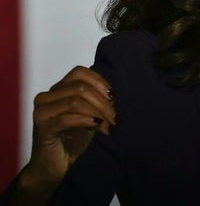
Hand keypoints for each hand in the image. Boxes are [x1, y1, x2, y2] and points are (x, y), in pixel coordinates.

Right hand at [15, 66, 116, 201]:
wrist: (54, 167)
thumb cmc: (71, 140)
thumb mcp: (90, 117)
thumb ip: (97, 103)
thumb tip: (113, 97)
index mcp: (58, 90)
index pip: (80, 73)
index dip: (100, 82)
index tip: (114, 98)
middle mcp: (46, 97)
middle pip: (80, 87)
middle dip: (103, 102)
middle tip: (116, 117)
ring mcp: (42, 112)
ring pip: (75, 101)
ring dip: (98, 112)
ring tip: (109, 125)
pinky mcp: (42, 128)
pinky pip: (66, 118)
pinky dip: (86, 120)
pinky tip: (97, 126)